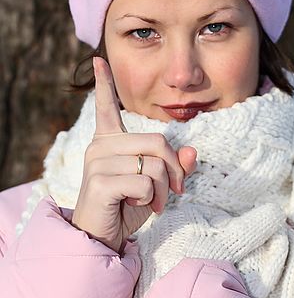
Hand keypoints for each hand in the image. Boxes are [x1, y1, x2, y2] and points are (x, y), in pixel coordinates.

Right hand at [71, 56, 196, 252]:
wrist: (102, 237)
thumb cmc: (126, 206)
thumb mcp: (154, 185)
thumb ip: (172, 166)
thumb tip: (192, 152)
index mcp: (109, 141)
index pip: (106, 107)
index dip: (105, 84)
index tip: (100, 60)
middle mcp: (100, 146)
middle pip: (157, 142)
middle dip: (173, 170)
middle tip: (173, 192)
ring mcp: (98, 163)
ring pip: (154, 164)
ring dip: (162, 189)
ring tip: (151, 201)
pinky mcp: (100, 182)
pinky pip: (144, 182)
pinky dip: (150, 198)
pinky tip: (136, 205)